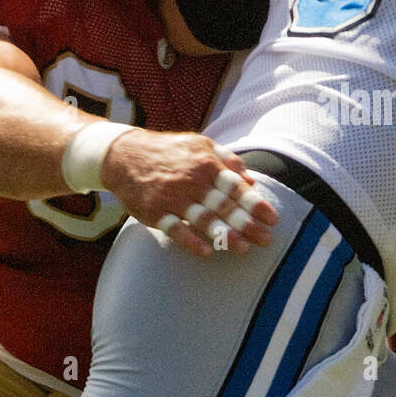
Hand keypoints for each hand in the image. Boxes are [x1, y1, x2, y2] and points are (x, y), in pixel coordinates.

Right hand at [100, 131, 277, 256]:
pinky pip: (175, 229)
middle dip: (248, 224)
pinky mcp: (154, 211)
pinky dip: (191, 241)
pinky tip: (207, 251)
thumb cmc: (168, 151)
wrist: (123, 155)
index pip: (236, 187)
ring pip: (203, 219)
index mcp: (205, 164)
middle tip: (267, 240)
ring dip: (225, 235)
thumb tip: (251, 179)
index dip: (256, 204)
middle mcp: (191, 181)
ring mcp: (172, 197)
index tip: (273, 219)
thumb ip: (226, 160)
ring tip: (244, 249)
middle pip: (224, 206)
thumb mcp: (199, 145)